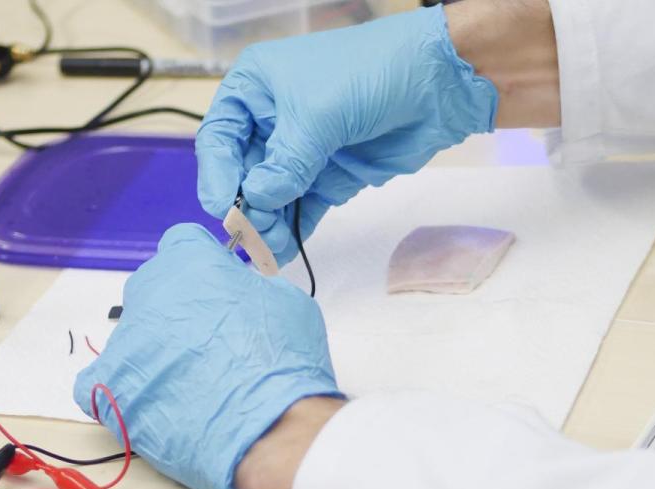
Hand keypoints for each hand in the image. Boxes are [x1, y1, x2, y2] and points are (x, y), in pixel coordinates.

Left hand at [73, 224, 342, 488]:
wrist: (268, 424)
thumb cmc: (282, 360)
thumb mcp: (284, 300)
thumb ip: (250, 286)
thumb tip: (238, 294)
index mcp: (188, 260)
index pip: (182, 245)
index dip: (202, 268)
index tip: (218, 291)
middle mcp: (148, 291)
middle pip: (153, 290)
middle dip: (176, 310)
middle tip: (210, 343)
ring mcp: (124, 340)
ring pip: (132, 337)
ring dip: (155, 354)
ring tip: (190, 386)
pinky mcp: (109, 386)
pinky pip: (97, 381)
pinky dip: (118, 389)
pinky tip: (148, 401)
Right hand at [195, 6, 499, 265]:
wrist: (439, 81)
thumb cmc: (372, 72)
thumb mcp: (318, 114)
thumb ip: (285, 162)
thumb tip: (258, 200)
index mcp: (256, 87)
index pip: (220, 135)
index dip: (216, 173)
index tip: (221, 206)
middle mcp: (272, 118)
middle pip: (242, 171)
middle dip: (244, 205)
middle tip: (248, 236)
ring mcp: (302, 149)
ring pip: (271, 195)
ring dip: (266, 223)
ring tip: (266, 250)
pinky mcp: (329, 175)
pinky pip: (302, 208)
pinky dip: (292, 228)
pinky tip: (282, 250)